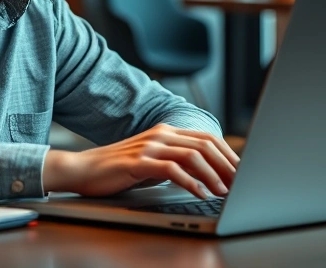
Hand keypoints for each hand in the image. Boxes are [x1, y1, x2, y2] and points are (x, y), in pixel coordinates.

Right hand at [42, 124, 240, 198]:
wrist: (83, 169)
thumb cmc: (118, 169)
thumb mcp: (152, 162)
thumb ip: (175, 162)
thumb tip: (205, 176)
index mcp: (166, 132)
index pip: (206, 138)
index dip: (228, 155)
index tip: (241, 172)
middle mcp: (160, 134)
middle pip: (204, 145)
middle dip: (226, 165)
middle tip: (240, 183)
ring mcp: (149, 146)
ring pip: (192, 155)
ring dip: (212, 175)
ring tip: (223, 191)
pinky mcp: (138, 162)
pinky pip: (172, 169)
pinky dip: (190, 182)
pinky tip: (200, 193)